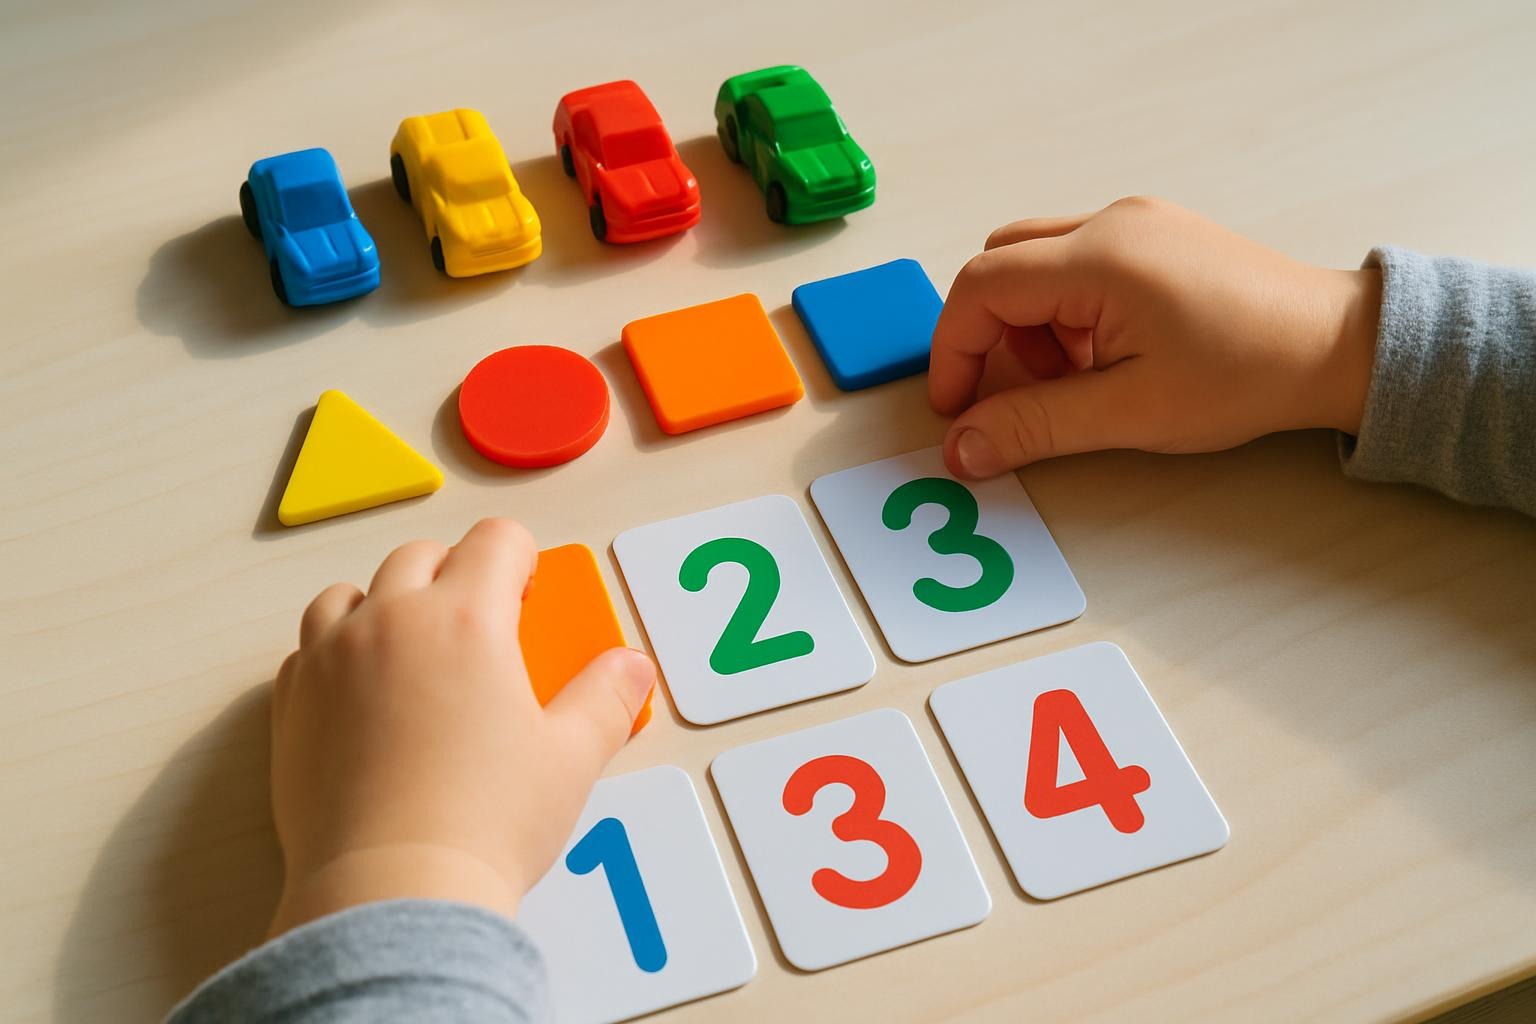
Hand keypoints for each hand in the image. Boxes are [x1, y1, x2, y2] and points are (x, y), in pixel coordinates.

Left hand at [267, 518, 655, 936]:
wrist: (391, 891)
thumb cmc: (484, 823)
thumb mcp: (571, 756)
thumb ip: (606, 698)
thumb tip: (630, 667)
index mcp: (465, 617)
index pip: (495, 541)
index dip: (521, 559)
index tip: (529, 594)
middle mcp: (390, 621)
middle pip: (420, 557)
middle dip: (457, 575)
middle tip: (484, 626)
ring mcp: (330, 660)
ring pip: (350, 594)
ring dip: (385, 605)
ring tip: (415, 652)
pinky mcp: (291, 706)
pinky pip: (307, 649)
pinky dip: (336, 653)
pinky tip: (364, 696)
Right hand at [929, 196, 1381, 477]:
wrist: (1339, 346)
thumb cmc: (1247, 375)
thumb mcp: (1131, 413)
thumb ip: (1036, 426)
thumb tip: (963, 448)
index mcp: (1100, 258)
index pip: (982, 287)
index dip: (953, 351)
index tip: (956, 408)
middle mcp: (1110, 223)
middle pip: (1000, 265)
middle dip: (990, 336)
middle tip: (1012, 396)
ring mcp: (1134, 223)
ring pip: (1035, 263)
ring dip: (1029, 327)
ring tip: (1076, 383)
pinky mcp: (1154, 236)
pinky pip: (1075, 264)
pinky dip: (1064, 313)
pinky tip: (1104, 358)